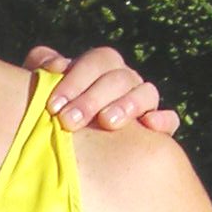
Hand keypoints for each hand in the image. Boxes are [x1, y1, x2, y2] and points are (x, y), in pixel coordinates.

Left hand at [24, 43, 179, 135]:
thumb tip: (50, 64)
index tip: (53, 105)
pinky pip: (169, 119)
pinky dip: (163, 120)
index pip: (97, 62)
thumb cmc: (56, 114)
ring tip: (107, 122)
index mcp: (102, 69)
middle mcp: (126, 81)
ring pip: (146, 93)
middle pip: (119, 78)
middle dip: (92, 98)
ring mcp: (144, 102)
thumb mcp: (44, 93)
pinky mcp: (159, 127)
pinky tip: (149, 126)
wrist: (75, 149)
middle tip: (69, 121)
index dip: (76, 79)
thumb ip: (42, 71)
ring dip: (127, 105)